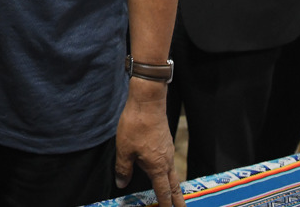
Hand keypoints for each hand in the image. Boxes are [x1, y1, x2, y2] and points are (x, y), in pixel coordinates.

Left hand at [114, 81, 184, 206]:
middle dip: (178, 201)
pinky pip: (169, 163)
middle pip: (175, 186)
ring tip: (174, 197)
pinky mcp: (166, 143)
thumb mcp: (124, 149)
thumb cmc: (135, 125)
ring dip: (174, 188)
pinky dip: (169, 174)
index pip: (164, 192)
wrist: (148, 102)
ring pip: (173, 174)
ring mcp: (168, 151)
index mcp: (157, 167)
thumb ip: (123, 169)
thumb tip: (121, 184)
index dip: (166, 205)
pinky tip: (162, 173)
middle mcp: (167, 161)